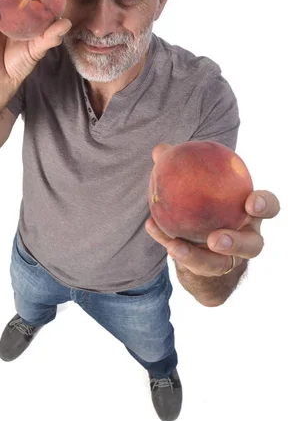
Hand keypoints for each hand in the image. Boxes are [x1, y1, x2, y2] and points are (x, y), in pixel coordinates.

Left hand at [145, 143, 280, 276]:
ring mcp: (228, 259)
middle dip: (237, 243)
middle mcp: (245, 238)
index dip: (265, 205)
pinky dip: (170, 245)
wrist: (199, 236)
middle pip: (252, 246)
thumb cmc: (205, 200)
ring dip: (199, 258)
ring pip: (220, 264)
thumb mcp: (198, 184)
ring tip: (176, 247)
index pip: (268, 207)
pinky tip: (152, 229)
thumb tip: (161, 150)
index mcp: (249, 212)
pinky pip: (189, 262)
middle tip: (215, 239)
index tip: (251, 202)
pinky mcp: (207, 270)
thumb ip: (181, 166)